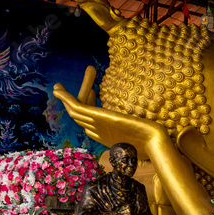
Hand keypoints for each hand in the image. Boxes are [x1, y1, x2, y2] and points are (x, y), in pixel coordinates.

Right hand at [54, 75, 172, 160]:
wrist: (156, 142)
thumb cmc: (153, 141)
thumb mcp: (141, 132)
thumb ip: (135, 127)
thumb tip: (144, 123)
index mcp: (107, 136)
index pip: (90, 120)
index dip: (90, 103)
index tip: (96, 91)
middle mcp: (99, 132)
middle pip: (81, 113)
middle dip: (83, 92)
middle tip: (90, 72)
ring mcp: (97, 125)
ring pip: (75, 108)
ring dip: (73, 92)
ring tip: (78, 74)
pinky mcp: (98, 118)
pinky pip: (76, 107)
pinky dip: (65, 98)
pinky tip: (58, 89)